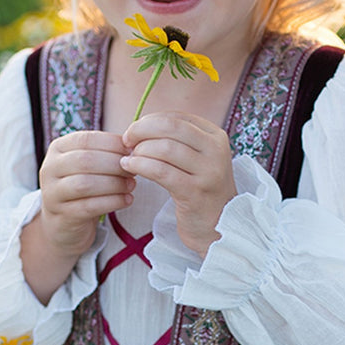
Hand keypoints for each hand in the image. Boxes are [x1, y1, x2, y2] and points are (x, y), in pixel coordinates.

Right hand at [23, 130, 131, 301]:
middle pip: (85, 161)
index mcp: (57, 148)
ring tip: (132, 185)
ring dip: (114, 184)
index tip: (132, 151)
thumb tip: (135, 146)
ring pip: (85, 184)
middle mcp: (50, 168)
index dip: (112, 144)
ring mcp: (52, 193)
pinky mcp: (62, 215)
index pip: (86, 139)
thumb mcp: (89, 165)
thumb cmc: (83, 187)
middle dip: (114, 165)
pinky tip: (127, 200)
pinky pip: (89, 206)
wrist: (64, 223)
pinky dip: (112, 202)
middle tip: (134, 170)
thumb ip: (106, 153)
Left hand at [122, 112, 235, 256]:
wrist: (218, 226)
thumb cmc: (199, 190)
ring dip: (139, 151)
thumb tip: (139, 125)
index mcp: (215, 136)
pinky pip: (161, 171)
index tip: (133, 132)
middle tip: (126, 141)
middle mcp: (216, 150)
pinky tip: (129, 168)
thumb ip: (175, 140)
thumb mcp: (196, 159)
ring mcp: (208, 172)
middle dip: (141, 130)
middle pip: (170, 127)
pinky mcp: (195, 192)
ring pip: (164, 148)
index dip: (149, 121)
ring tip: (128, 159)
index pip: (176, 117)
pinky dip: (140, 166)